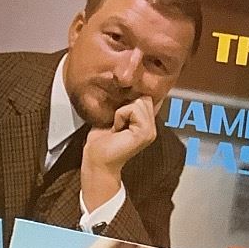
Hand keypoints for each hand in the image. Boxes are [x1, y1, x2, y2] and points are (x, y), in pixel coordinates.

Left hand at [81, 96, 158, 211]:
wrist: (97, 160)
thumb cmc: (101, 141)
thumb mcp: (113, 116)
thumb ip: (124, 104)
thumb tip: (126, 87)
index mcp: (146, 122)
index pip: (146, 96)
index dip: (131, 97)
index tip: (119, 112)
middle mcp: (151, 126)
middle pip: (144, 96)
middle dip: (126, 105)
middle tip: (117, 123)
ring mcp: (150, 130)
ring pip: (139, 101)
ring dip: (122, 112)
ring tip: (117, 127)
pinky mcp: (145, 132)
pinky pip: (133, 109)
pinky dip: (120, 116)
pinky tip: (117, 129)